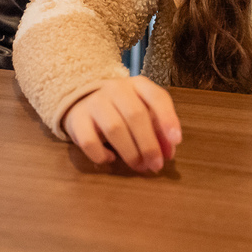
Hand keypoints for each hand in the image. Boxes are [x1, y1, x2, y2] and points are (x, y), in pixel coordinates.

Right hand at [62, 76, 181, 172]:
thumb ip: (158, 130)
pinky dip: (102, 154)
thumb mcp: (143, 112)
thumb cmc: (121, 109)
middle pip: (135, 115)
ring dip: (130, 152)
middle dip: (149, 144)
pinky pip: (89, 140)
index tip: (176, 141)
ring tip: (138, 166)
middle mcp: (115, 88)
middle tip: (156, 165)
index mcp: (138, 84)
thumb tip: (168, 152)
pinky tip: (110, 158)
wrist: (84, 100)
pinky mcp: (76, 118)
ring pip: (114, 128)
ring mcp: (94, 102)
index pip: (156, 97)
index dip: (168, 119)